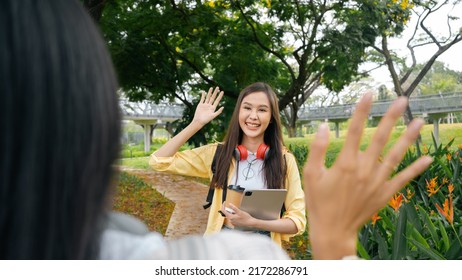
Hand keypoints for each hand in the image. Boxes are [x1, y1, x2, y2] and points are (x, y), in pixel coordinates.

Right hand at [193, 87, 223, 125]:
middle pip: (213, 97)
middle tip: (217, 87)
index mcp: (213, 108)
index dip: (220, 96)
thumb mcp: (213, 116)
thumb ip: (218, 112)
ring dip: (210, 92)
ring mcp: (205, 105)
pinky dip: (203, 95)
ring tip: (211, 88)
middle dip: (215, 92)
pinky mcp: (200, 105)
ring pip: (208, 97)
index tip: (222, 92)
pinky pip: (202, 99)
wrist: (199, 121)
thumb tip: (223, 107)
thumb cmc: (206, 120)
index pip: (217, 100)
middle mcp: (209, 105)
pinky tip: (204, 92)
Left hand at [221, 203, 254, 228]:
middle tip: (234, 208)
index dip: (223, 206)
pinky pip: (232, 219)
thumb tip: (229, 204)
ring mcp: (232, 223)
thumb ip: (234, 208)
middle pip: (227, 213)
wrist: (250, 223)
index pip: (223, 211)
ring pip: (230, 216)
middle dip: (229, 210)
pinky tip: (238, 216)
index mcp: (230, 217)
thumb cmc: (246, 217)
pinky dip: (234, 216)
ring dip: (232, 213)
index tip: (224, 202)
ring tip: (238, 212)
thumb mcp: (240, 211)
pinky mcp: (234, 224)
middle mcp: (230, 221)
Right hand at [303, 93, 432, 258]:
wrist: (333, 229)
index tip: (369, 93)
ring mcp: (377, 181)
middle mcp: (364, 169)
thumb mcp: (311, 174)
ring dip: (408, 137)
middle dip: (392, 117)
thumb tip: (323, 126)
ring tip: (419, 120)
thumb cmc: (319, 201)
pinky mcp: (385, 193)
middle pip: (380, 137)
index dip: (362, 110)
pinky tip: (428, 158)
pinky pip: (403, 178)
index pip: (355, 129)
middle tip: (402, 99)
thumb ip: (317, 149)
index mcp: (345, 163)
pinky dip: (416, 168)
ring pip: (395, 154)